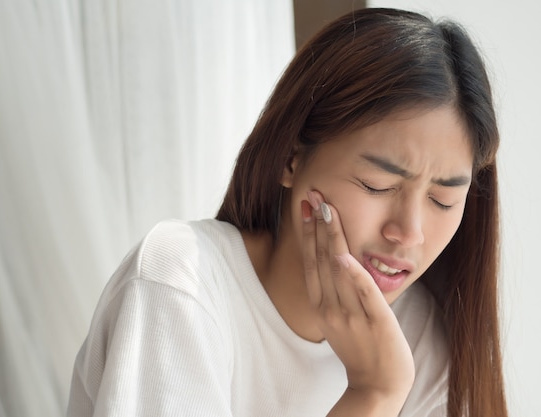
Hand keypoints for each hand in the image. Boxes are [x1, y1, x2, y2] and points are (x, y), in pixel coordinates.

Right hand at [301, 191, 414, 412]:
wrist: (377, 386)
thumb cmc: (361, 349)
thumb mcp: (339, 319)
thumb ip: (335, 292)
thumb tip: (335, 263)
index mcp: (322, 305)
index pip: (311, 261)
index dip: (308, 232)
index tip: (306, 206)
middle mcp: (331, 307)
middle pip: (320, 259)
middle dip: (317, 225)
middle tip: (314, 195)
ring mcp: (352, 314)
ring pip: (338, 270)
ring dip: (331, 238)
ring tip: (327, 209)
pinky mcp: (376, 322)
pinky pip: (362, 294)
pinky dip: (353, 274)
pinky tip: (344, 255)